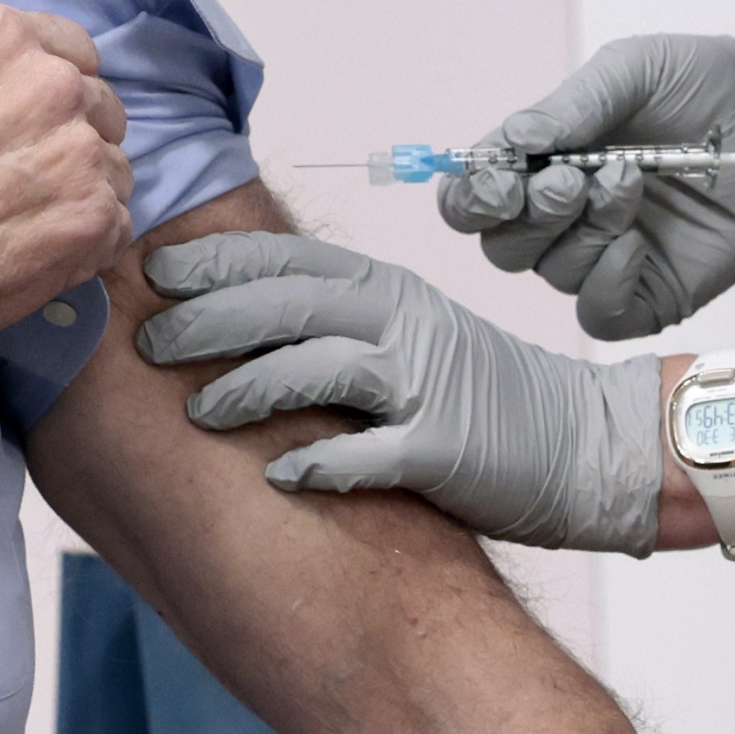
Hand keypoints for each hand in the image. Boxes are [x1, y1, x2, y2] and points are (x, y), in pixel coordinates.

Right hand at [0, 0, 133, 364]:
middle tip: (13, 167)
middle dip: (65, 127)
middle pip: (96, 100)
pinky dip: (90, 237)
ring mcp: (77, 158)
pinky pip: (118, 223)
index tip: (11, 111)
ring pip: (111, 162)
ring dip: (80, 183)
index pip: (67, 44)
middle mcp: (50, 87)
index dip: (42, 76)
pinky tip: (40, 247)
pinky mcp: (90, 226)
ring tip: (23, 213)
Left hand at [138, 232, 661, 553]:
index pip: (284, 259)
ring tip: (197, 412)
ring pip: (315, 367)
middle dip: (206, 321)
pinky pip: (367, 453)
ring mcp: (425, 382)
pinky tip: (277, 475)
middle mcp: (401, 322)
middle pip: (285, 305)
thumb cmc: (482, 393)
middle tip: (148, 345)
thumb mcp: (409, 331)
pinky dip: (317, 463)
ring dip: (246, 388)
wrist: (586, 443)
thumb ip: (337, 320)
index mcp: (386, 289)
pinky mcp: (445, 448)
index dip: (215, 262)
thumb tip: (232, 322)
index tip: (154, 273)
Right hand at [444, 34, 734, 338]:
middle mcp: (566, 214)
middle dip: (527, 212)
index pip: (473, 196)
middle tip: (576, 177)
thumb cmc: (714, 85)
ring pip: (548, 274)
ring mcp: (607, 256)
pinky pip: (597, 315)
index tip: (503, 175)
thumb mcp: (635, 70)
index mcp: (545, 160)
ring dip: (581, 231)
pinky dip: (605, 282)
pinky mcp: (651, 293)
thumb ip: (569, 105)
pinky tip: (636, 244)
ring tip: (631, 185)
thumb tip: (510, 143)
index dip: (471, 195)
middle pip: (500, 244)